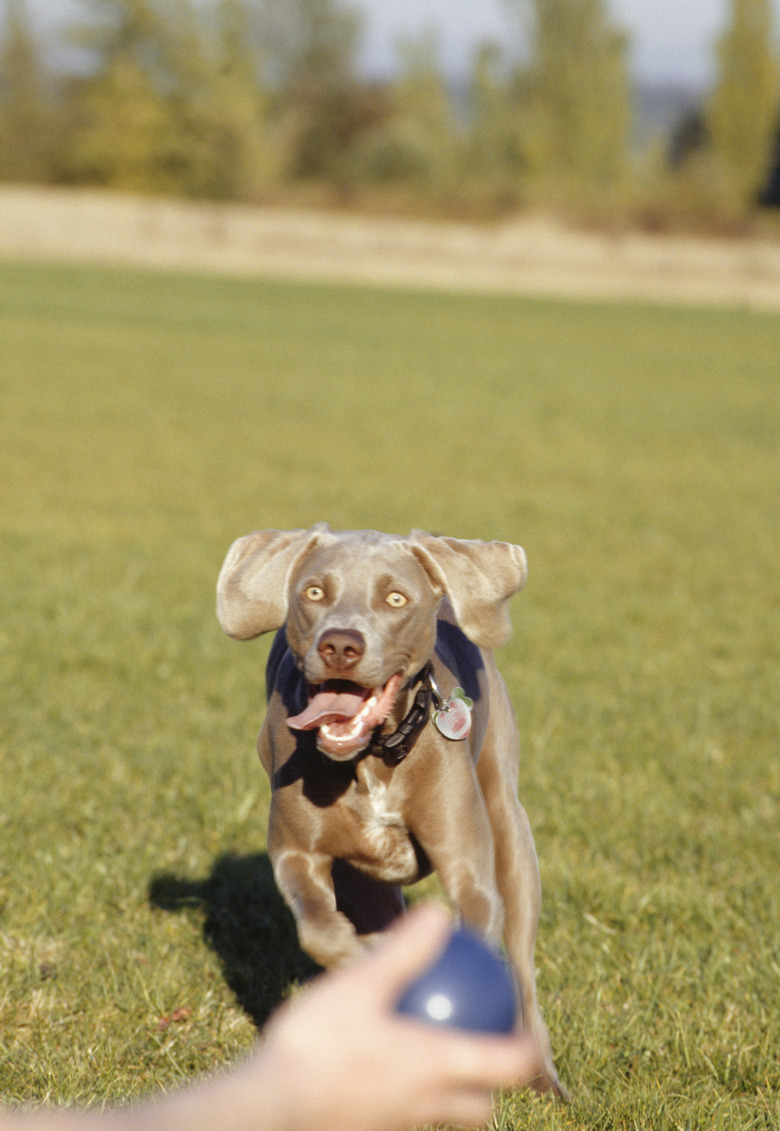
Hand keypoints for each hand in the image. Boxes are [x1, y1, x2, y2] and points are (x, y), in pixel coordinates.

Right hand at [250, 903, 542, 1130]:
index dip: (528, 1047)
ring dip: (450, 1090)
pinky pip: (405, 1115)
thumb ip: (404, 951)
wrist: (267, 1111)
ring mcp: (397, 1126)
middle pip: (481, 1106)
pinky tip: (379, 1062)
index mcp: (437, 1068)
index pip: (509, 1065)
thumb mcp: (361, 985)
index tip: (528, 1025)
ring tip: (431, 1050)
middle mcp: (426, 1105)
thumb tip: (441, 915)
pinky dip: (409, 1092)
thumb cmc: (319, 1046)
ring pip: (442, 1115)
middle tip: (482, 1042)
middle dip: (491, 1081)